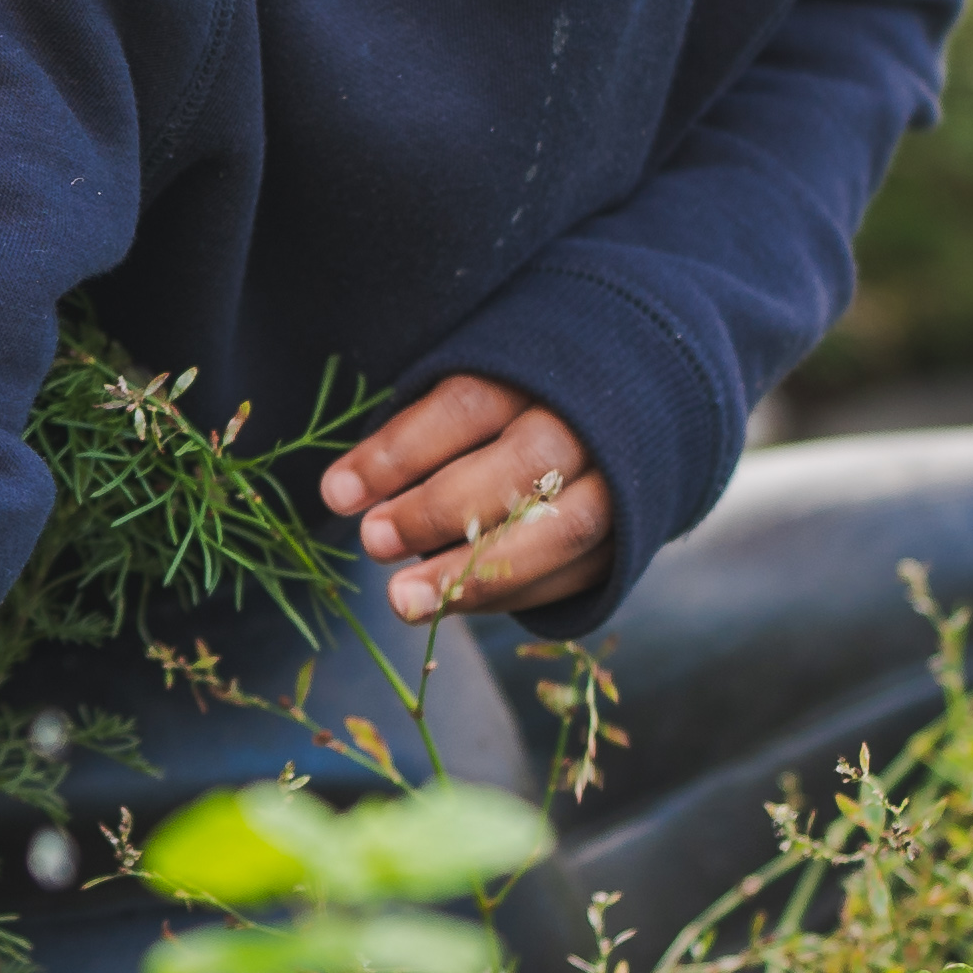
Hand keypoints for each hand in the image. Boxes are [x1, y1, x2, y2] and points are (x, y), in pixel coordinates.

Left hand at [323, 375, 612, 623]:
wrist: (636, 404)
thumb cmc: (520, 393)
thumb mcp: (473, 381)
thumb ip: (421, 430)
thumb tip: (347, 493)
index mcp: (543, 366)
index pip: (467, 405)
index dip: (399, 452)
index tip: (337, 493)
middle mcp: (591, 423)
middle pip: (522, 468)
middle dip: (438, 512)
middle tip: (373, 539)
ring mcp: (622, 482)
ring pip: (559, 531)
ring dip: (474, 575)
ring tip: (403, 601)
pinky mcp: (633, 535)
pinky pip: (576, 575)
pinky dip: (510, 596)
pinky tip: (453, 605)